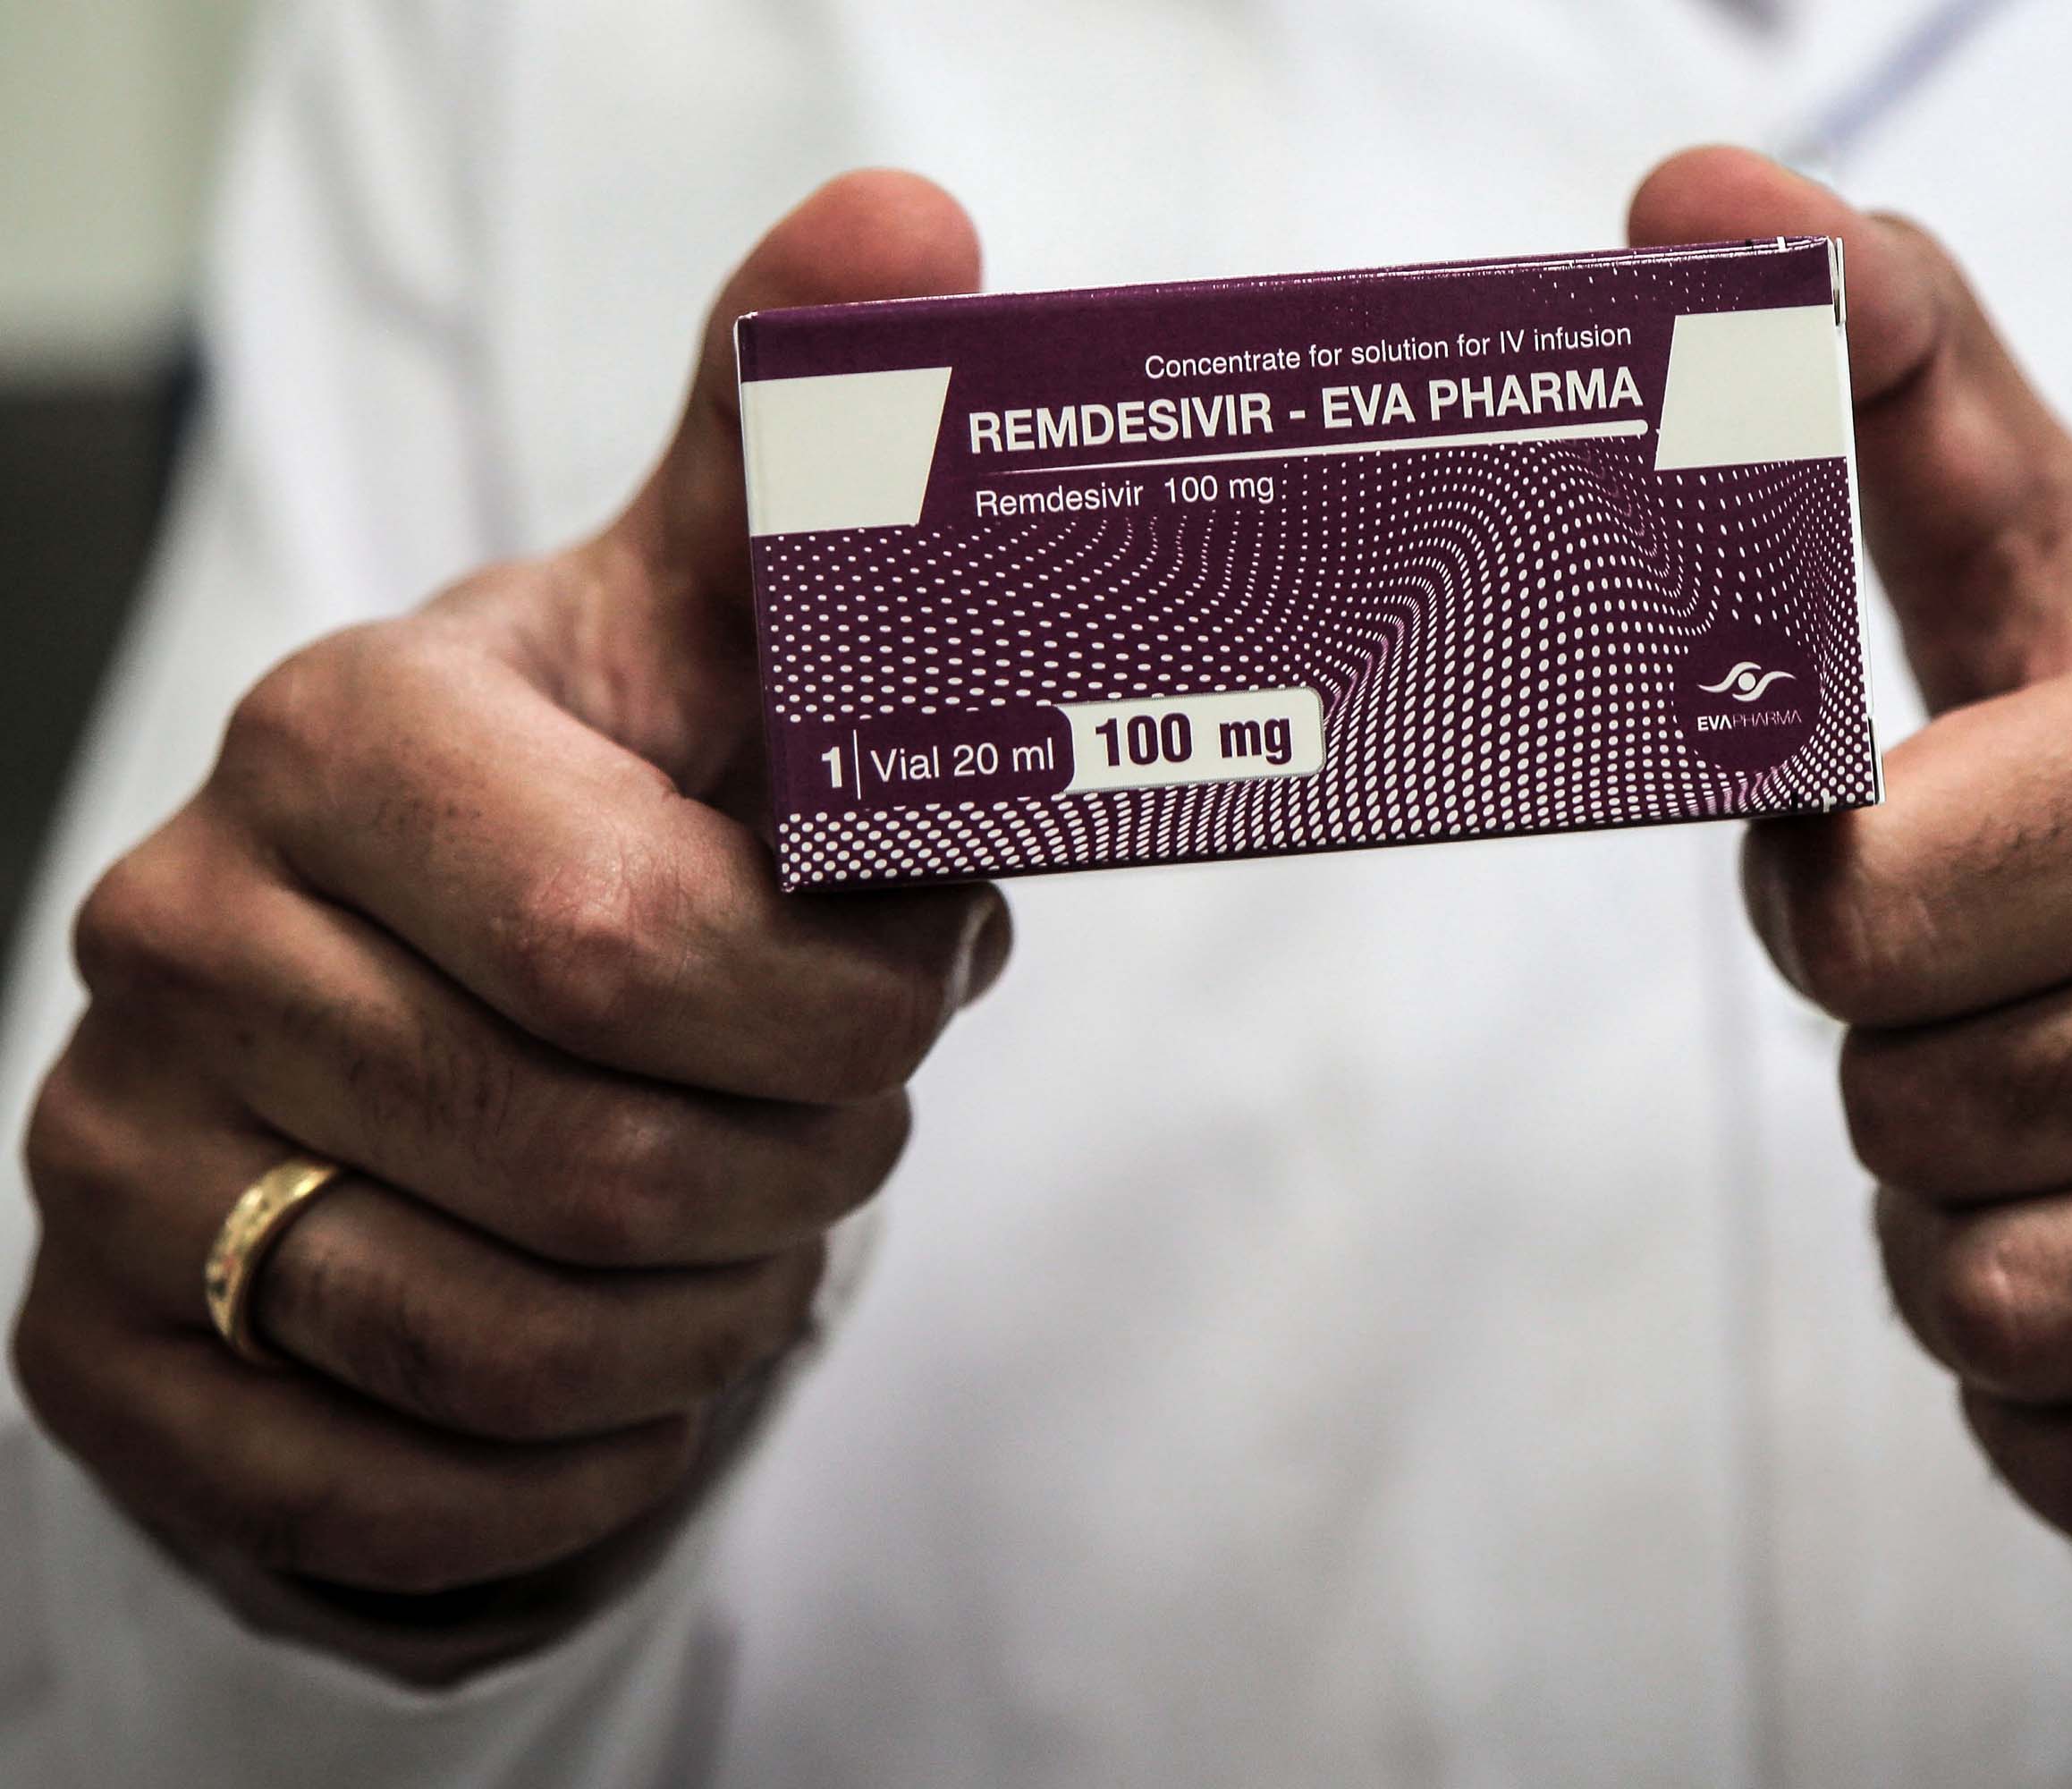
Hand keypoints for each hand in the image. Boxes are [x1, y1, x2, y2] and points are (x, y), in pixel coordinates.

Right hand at [12, 173, 1004, 1662]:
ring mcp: (110, 1159)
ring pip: (507, 1353)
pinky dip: (573, 1478)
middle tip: (834, 1123)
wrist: (438, 1001)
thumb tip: (912, 235)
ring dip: (700, 1324)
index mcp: (337, 738)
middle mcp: (176, 934)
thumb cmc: (626, 817)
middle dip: (794, 1172)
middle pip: (596, 1161)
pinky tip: (621, 1375)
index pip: (634, 945)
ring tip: (736, 1232)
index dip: (837, 1015)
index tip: (902, 991)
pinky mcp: (106, 1360)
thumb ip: (799, 461)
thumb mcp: (718, 646)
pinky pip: (395, 1507)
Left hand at [1634, 149, 2071, 1580]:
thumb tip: (1691, 197)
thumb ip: (1884, 395)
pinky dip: (2070, 1402)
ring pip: (2000, 1313)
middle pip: (1927, 1120)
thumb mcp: (2061, 586)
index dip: (1832, 908)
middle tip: (2015, 1015)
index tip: (1896, 872)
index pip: (1876, 906)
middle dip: (1910, 1080)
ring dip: (1972, 1239)